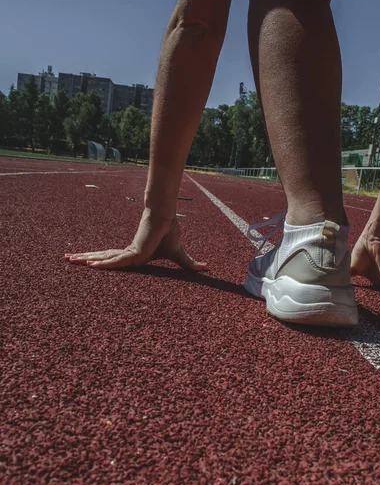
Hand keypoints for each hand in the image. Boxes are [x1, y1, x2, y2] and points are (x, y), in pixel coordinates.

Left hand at [65, 209, 206, 270]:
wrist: (168, 216)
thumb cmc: (170, 231)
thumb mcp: (179, 255)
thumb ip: (190, 265)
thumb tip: (208, 268)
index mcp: (135, 253)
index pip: (113, 260)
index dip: (101, 262)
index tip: (88, 263)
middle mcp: (127, 252)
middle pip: (102, 257)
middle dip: (84, 258)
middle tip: (67, 259)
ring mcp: (128, 252)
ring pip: (103, 258)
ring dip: (85, 259)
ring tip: (67, 259)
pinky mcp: (134, 252)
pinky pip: (116, 261)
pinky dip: (103, 264)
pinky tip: (89, 265)